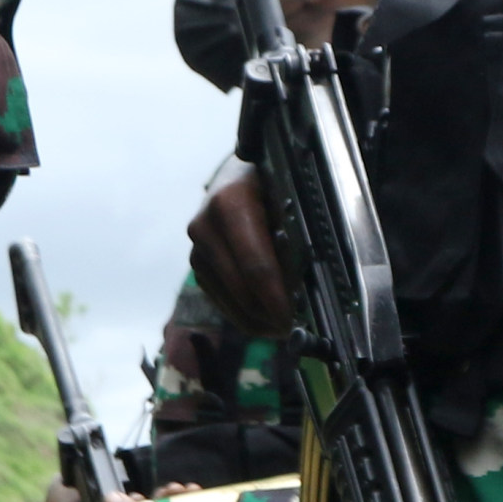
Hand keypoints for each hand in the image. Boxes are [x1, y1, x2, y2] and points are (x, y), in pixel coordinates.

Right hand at [187, 163, 292, 334]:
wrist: (236, 171)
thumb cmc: (271, 179)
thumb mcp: (287, 193)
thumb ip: (295, 232)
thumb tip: (306, 282)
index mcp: (229, 203)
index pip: (256, 265)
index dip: (276, 298)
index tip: (295, 320)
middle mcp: (205, 227)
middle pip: (241, 288)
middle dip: (269, 313)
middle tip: (296, 330)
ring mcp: (196, 248)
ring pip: (229, 299)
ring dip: (257, 320)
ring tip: (284, 329)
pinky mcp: (197, 264)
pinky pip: (220, 299)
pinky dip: (243, 314)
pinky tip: (265, 320)